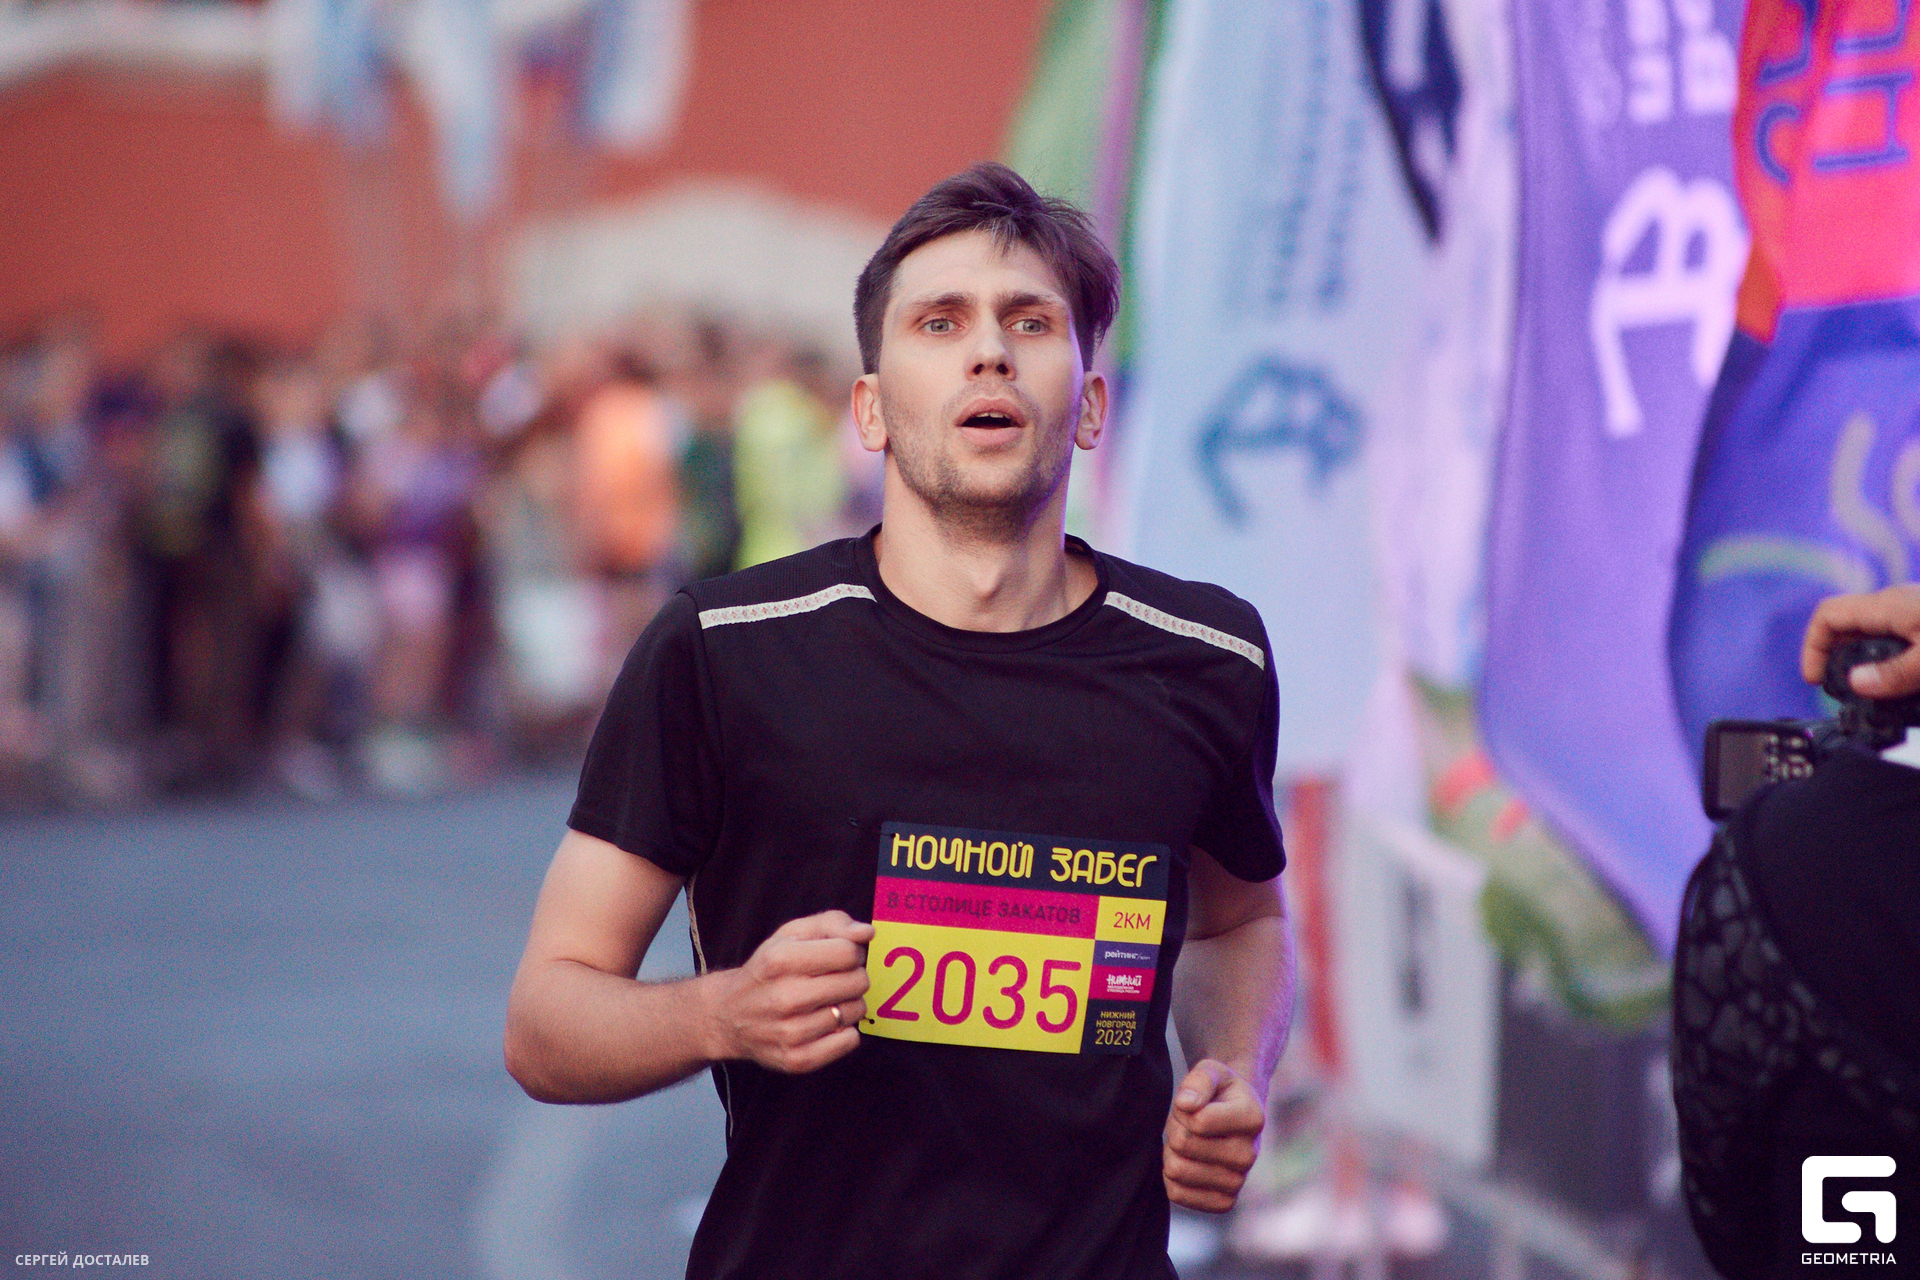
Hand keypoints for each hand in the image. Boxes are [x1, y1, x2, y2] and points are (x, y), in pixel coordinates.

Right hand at [705, 910, 872, 1073]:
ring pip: (856, 1011)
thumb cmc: (768, 970)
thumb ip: (833, 923)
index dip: (852, 952)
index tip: (840, 957)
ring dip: (849, 1004)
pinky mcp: (796, 1059)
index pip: (848, 952)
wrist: (728, 1016)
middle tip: (835, 980)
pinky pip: (849, 1041)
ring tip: (827, 1001)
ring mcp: (789, 1032)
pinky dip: (845, 1031)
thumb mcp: (791, 934)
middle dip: (853, 976)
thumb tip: (867, 933)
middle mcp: (784, 997)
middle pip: (857, 982)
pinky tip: (826, 1024)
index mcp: (780, 960)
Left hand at [1163, 1059, 1264, 1212]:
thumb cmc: (1218, 1091)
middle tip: (1188, 1122)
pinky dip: (1171, 1176)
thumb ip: (1199, 1081)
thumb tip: (1186, 1104)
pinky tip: (1187, 1161)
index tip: (1193, 1103)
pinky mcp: (1223, 1202)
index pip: (1197, 1121)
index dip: (1183, 1108)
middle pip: (1182, 1145)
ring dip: (1171, 1151)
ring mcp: (1238, 1181)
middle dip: (1175, 1128)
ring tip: (1188, 1139)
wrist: (1233, 1115)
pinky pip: (1177, 1194)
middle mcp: (1250, 1154)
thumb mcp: (1210, 1071)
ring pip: (1176, 1170)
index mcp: (1253, 1118)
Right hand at [1801, 584, 1919, 697]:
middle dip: (1833, 657)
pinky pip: (1890, 633)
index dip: (1811, 647)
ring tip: (1869, 689)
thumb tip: (1856, 683)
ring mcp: (1910, 608)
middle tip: (1842, 691)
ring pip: (1867, 630)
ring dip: (1860, 658)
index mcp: (1887, 605)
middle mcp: (1893, 602)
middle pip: (1843, 624)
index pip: (1826, 615)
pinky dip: (1883, 656)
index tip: (1815, 679)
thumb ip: (1896, 672)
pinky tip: (1899, 675)